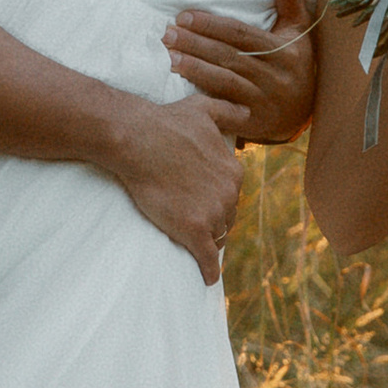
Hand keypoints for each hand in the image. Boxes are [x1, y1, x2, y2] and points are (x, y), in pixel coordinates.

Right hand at [112, 95, 244, 282]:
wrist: (139, 139)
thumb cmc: (167, 122)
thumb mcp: (204, 109)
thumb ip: (229, 112)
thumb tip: (248, 112)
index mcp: (233, 171)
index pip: (230, 196)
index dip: (216, 201)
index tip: (201, 202)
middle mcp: (230, 194)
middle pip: (226, 218)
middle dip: (212, 220)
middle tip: (191, 220)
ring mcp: (213, 213)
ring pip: (216, 237)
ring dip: (206, 240)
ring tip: (191, 242)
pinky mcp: (194, 230)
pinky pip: (207, 258)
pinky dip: (208, 270)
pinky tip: (208, 279)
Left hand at [164, 0, 317, 146]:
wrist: (305, 113)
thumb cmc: (295, 63)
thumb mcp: (298, 31)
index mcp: (285, 51)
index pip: (241, 34)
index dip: (211, 24)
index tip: (184, 16)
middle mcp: (276, 76)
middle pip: (228, 56)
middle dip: (195, 44)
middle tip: (167, 34)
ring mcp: (265, 102)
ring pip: (224, 81)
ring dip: (194, 69)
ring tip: (169, 58)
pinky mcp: (254, 124)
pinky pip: (226, 113)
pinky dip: (205, 105)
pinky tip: (183, 97)